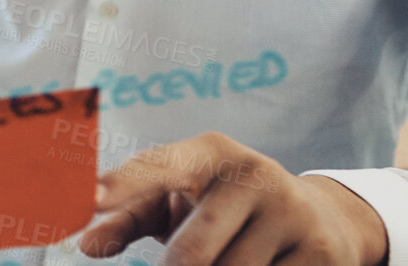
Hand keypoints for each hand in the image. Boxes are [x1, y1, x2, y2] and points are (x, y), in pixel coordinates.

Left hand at [78, 131, 388, 265]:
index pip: (161, 166)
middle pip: (193, 252)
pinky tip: (264, 265)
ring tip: (226, 260)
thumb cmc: (222, 210)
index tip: (91, 199)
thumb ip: (127, 219)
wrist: (319, 218)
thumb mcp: (175, 203)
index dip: (126, 183)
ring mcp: (291, 212)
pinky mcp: (320, 252)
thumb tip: (87, 244)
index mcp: (210, 152)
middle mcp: (254, 173)